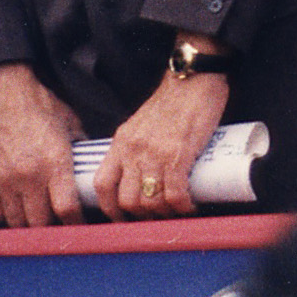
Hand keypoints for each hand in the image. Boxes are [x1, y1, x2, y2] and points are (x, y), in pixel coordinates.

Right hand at [0, 63, 87, 227]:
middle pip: (40, 222)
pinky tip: (13, 214)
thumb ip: (80, 146)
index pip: (66, 207)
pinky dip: (3, 218)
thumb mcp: (69, 123)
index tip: (80, 226)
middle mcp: (29, 176)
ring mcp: (4, 181)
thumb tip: (91, 162)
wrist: (1, 95)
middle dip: (51, 228)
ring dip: (28, 226)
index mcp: (55, 163)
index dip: (75, 222)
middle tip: (58, 225)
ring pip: (16, 221)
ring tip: (36, 221)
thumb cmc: (39, 105)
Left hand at [94, 53, 230, 220]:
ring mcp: (155, 153)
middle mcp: (133, 150)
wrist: (194, 77)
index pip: (101, 185)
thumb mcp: (140, 124)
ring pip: (149, 201)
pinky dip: (181, 207)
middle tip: (157, 217)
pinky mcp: (179, 154)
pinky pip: (174, 194)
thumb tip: (141, 174)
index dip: (109, 209)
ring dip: (163, 214)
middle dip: (142, 216)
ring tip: (175, 213)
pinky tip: (189, 207)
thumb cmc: (173, 101)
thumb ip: (135, 146)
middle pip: (126, 200)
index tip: (123, 219)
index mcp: (121, 143)